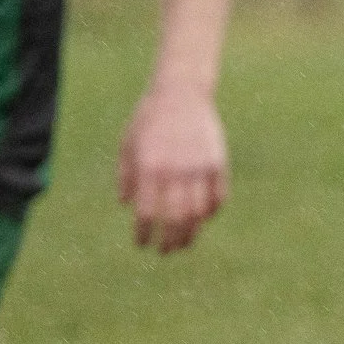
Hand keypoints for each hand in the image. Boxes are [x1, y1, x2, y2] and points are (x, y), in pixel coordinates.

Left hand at [118, 83, 228, 252]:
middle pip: (175, 219)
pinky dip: (211, 212)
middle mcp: (176, 172)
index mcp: (150, 168)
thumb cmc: (149, 118)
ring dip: (192, 234)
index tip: (143, 244)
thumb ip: (126, 175)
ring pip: (199, 214)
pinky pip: (218, 197)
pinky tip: (203, 219)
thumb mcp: (128, 144)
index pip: (148, 213)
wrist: (181, 92)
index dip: (145, 234)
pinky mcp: (218, 163)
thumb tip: (125, 204)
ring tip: (185, 243)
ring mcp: (199, 168)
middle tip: (165, 251)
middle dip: (170, 241)